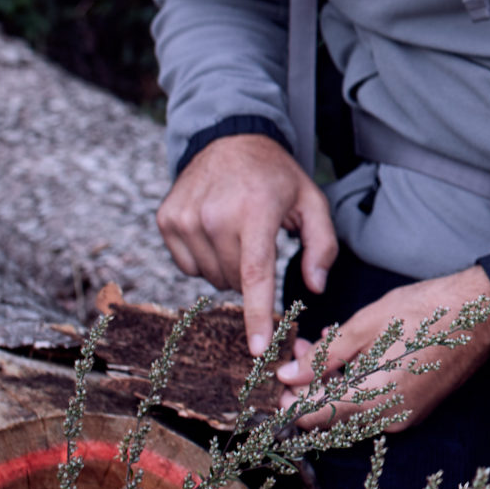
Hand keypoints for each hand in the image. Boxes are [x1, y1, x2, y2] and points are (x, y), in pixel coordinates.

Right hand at [156, 130, 338, 359]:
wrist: (230, 139)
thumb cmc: (275, 177)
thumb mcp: (311, 201)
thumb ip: (323, 246)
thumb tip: (315, 287)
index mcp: (256, 211)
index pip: (255, 275)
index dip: (257, 316)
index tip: (257, 349)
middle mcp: (216, 214)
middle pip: (234, 282)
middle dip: (250, 276)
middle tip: (257, 242)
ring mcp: (186, 217)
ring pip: (210, 278)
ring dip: (226, 267)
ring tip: (236, 231)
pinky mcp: (167, 219)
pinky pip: (187, 266)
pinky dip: (203, 259)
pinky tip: (214, 231)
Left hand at [276, 266, 489, 433]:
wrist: (485, 312)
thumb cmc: (430, 310)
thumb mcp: (369, 323)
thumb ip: (326, 355)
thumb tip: (289, 376)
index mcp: (376, 398)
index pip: (317, 416)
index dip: (290, 401)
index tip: (276, 380)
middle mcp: (390, 418)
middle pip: (333, 418)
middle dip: (308, 390)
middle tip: (298, 355)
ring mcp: (406, 416)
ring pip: (352, 412)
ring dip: (330, 386)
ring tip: (321, 348)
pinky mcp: (416, 407)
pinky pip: (374, 407)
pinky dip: (355, 387)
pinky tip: (350, 357)